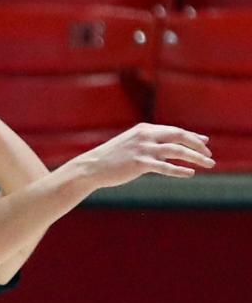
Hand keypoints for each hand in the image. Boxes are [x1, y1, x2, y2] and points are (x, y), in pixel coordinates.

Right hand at [77, 124, 214, 188]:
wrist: (93, 166)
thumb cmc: (114, 158)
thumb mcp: (133, 145)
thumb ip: (151, 144)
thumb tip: (171, 149)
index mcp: (145, 129)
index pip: (175, 130)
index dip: (193, 137)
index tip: (205, 144)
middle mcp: (146, 136)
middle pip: (180, 136)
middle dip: (198, 145)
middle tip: (210, 155)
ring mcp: (142, 149)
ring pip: (176, 151)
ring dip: (196, 157)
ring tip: (208, 165)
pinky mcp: (139, 163)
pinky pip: (165, 166)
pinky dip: (179, 170)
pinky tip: (190, 173)